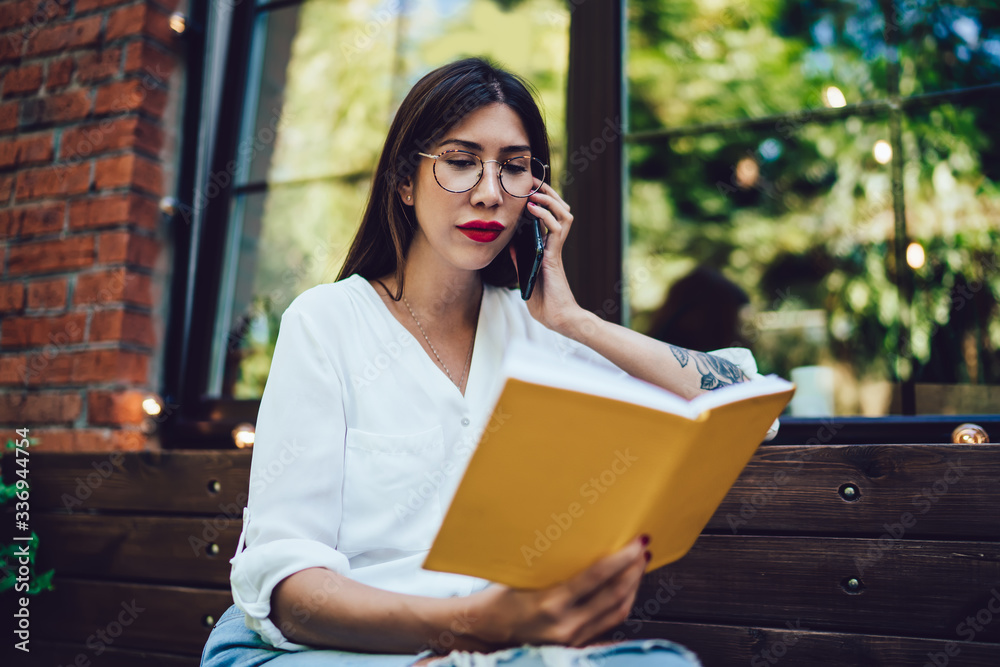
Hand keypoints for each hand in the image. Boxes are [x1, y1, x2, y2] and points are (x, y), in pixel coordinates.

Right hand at [467, 535, 649, 648]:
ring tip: (639, 565)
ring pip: (618, 611)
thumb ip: (553, 563)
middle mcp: (565, 624)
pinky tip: (626, 588)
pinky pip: (609, 622)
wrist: (485, 631)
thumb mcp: (522, 574)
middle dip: (635, 570)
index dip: (622, 558)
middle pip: (615, 595)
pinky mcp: (576, 644)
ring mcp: (572, 638)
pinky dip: (622, 602)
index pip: (598, 577)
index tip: (637, 542)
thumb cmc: (499, 598)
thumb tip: (583, 536)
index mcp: (550, 603)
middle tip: (643, 548)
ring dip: (634, 586)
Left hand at [511, 178, 583, 334]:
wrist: (557, 319)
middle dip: (548, 192)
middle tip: (533, 180)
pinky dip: (546, 215)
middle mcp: (554, 245)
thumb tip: (509, 243)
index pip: (548, 217)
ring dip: (550, 199)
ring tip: (536, 190)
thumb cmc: (544, 303)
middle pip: (559, 210)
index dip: (541, 201)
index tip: (528, 188)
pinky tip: (533, 209)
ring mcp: (556, 249)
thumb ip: (520, 259)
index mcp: (547, 249)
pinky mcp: (556, 255)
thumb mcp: (526, 276)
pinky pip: (557, 229)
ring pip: (563, 213)